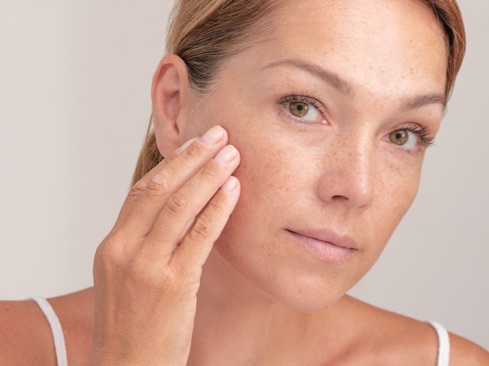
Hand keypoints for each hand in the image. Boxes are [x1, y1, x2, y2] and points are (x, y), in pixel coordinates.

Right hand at [90, 126, 240, 365]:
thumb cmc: (132, 324)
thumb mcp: (126, 277)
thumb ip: (143, 244)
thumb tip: (174, 212)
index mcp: (113, 245)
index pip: (143, 191)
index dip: (172, 164)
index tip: (195, 145)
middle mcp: (125, 249)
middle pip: (160, 189)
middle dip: (191, 158)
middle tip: (218, 134)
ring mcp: (147, 266)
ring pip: (179, 206)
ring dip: (208, 175)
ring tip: (231, 154)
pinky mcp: (173, 285)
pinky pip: (199, 236)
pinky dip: (217, 209)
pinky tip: (233, 190)